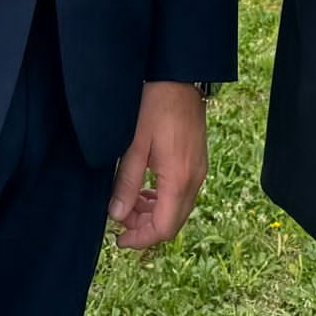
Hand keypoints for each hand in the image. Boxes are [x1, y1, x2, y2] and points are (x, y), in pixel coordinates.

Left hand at [108, 82, 208, 250]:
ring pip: (178, 208)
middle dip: (145, 227)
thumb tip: (116, 216)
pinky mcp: (198, 161)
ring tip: (128, 202)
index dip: (140, 239)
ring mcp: (199, 170)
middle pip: (173, 222)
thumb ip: (127, 183)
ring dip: (153, 213)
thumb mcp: (133, 145)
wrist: (178, 76)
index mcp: (178, 179)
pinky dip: (163, 199)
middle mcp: (194, 179)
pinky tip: (146, 189)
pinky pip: (182, 192)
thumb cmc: (154, 105)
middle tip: (120, 219)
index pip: (163, 228)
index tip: (118, 239)